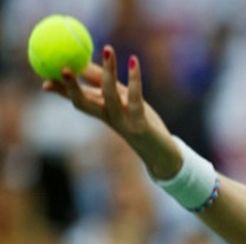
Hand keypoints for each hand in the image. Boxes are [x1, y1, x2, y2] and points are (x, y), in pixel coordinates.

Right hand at [42, 44, 181, 179]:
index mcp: (101, 113)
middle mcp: (108, 117)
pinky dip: (134, 78)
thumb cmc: (140, 121)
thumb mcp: (121, 101)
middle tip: (63, 67)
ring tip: (107, 49)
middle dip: (71, 87)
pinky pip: (135, 97)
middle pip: (84, 102)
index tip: (44, 79)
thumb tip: (84, 63)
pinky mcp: (140, 122)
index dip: (60, 91)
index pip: (76, 101)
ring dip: (107, 71)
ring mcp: (123, 121)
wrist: (162, 152)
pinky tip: (133, 61)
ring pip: (110, 95)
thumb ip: (104, 85)